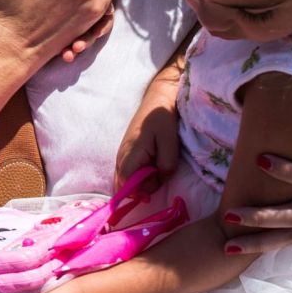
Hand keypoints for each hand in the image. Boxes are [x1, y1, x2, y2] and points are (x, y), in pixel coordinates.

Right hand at [114, 79, 180, 193]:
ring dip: (141, 182)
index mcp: (131, 154)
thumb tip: (159, 179)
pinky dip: (139, 176)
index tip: (154, 188)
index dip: (138, 192)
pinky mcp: (126, 154)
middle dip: (141, 189)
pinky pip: (128, 173)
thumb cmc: (163, 119)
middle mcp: (121, 157)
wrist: (157, 100)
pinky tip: (152, 166)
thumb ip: (166, 164)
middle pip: (123, 185)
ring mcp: (122, 155)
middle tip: (159, 175)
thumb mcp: (169, 141)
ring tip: (157, 169)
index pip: (125, 184)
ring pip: (125, 180)